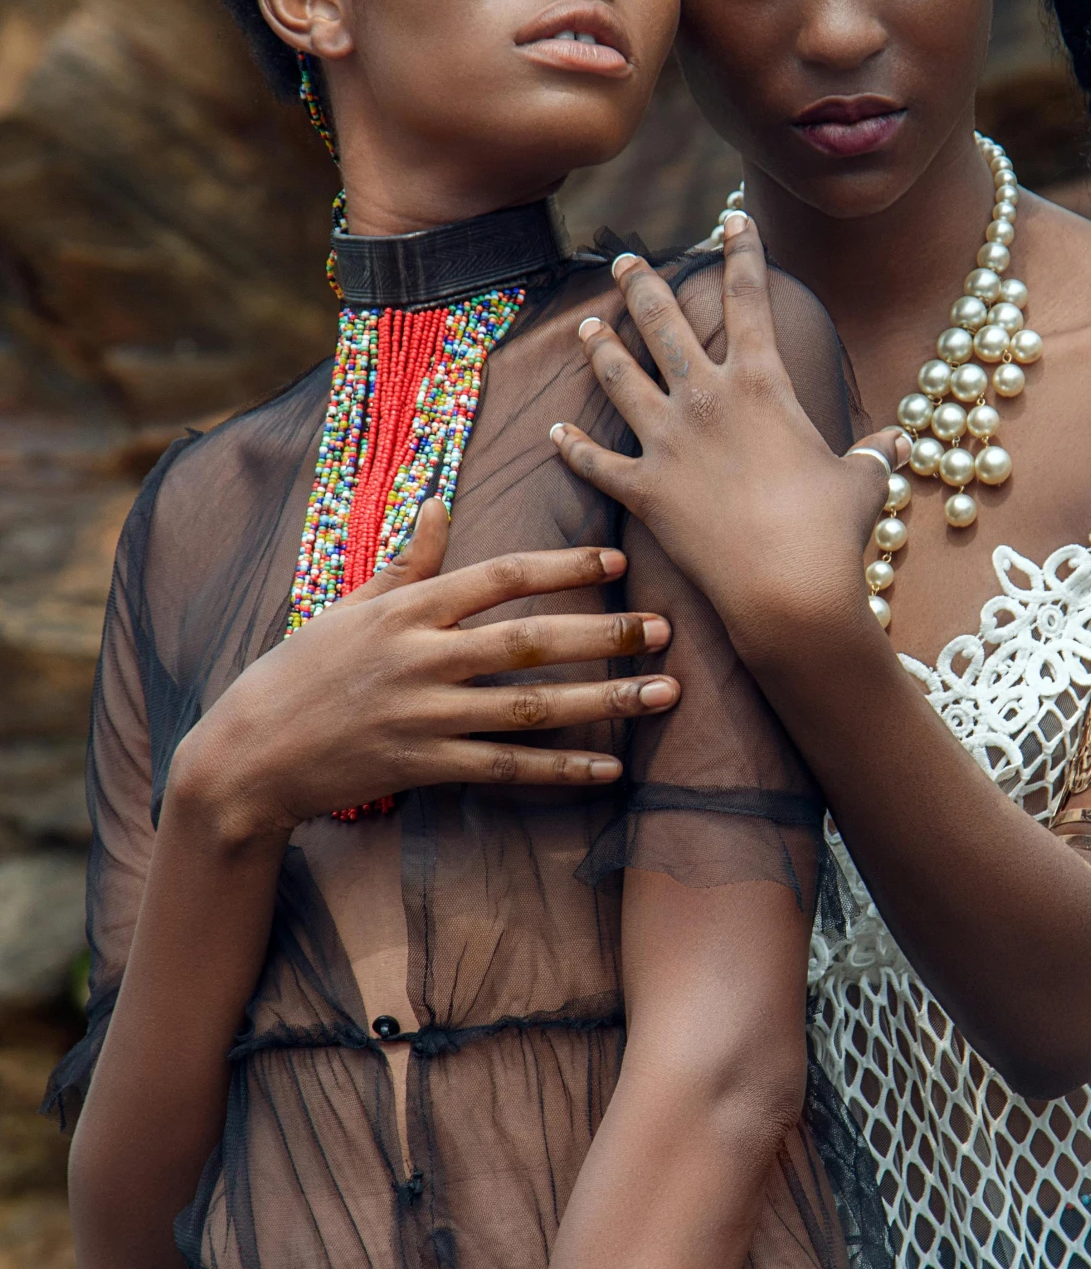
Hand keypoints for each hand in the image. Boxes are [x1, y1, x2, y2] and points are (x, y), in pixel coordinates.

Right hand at [170, 499, 678, 840]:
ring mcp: (425, 716)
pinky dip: (562, 768)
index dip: (563, 568)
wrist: (248, 755)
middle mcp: (421, 658)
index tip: (617, 562)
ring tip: (664, 693)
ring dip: (605, 700)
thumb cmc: (301, 671)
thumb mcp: (349, 606)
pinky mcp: (424, 767)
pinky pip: (508, 768)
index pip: (500, 577)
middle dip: (604, 633)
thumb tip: (441, 500)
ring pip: (531, 706)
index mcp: (408, 609)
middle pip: (529, 641)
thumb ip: (408, 561)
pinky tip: (612, 766)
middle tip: (665, 628)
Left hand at [550, 213, 906, 664]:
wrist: (786, 588)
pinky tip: (555, 430)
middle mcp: (706, 399)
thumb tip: (900, 444)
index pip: (750, 297)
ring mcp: (668, 442)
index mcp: (762, 382)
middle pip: (664, 323)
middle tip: (628, 261)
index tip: (731, 218)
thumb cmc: (831, 532)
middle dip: (645, 285)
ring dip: (602, 348)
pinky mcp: (644, 489)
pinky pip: (597, 462)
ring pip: (620, 378)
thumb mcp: (862, 481)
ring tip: (589, 326)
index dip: (742, 251)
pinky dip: (573, 447)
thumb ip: (875, 454)